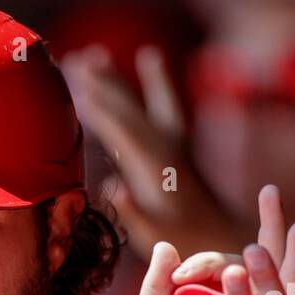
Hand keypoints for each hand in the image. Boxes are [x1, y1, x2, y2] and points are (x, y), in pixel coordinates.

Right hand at [62, 44, 248, 260]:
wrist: (221, 237)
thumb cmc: (180, 241)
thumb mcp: (153, 234)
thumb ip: (132, 210)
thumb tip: (110, 183)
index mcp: (153, 167)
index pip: (121, 130)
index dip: (99, 108)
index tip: (76, 85)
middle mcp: (164, 146)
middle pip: (127, 108)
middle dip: (100, 85)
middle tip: (73, 59)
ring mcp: (174, 141)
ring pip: (141, 101)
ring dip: (118, 78)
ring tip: (94, 53)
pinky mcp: (179, 142)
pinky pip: (163, 102)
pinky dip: (155, 79)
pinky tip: (149, 56)